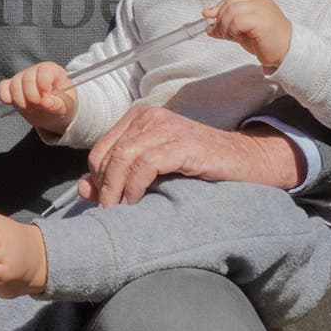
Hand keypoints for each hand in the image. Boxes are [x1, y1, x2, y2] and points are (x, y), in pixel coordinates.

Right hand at [0, 61, 76, 134]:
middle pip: (27, 79)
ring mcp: (22, 77)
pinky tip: (13, 104)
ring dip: (21, 102)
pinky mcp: (11, 86)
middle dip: (32, 98)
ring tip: (31, 109)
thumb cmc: (62, 105)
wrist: (53, 112)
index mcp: (53, 70)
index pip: (43, 71)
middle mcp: (35, 70)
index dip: (43, 86)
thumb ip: (57, 105)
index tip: (46, 99)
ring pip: (14, 85)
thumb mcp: (66, 107)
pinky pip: (2, 87)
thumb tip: (46, 102)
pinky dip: (5, 97)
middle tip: (39, 107)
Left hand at [79, 104, 306, 206]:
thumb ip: (118, 176)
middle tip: (109, 214)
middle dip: (104, 189)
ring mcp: (166, 127)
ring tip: (121, 213)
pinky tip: (137, 203)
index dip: (98, 180)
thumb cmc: (199, 166)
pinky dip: (135, 187)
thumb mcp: (153, 169)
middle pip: (108, 156)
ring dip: (116, 191)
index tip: (104, 204)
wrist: (247, 160)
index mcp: (138, 118)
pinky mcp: (182, 143)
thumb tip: (84, 188)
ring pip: (122, 159)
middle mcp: (149, 117)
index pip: (100, 151)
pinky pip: (145, 164)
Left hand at [205, 0, 292, 69]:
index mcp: (257, 1)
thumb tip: (209, 27)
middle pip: (230, 4)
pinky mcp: (262, 21)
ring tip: (232, 36)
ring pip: (232, 11)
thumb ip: (228, 26)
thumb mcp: (242, 32)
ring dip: (226, 26)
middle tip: (222, 33)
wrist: (287, 52)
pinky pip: (238, 21)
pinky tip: (239, 37)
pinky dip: (233, 30)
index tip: (209, 18)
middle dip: (220, 20)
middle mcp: (260, 2)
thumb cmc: (267, 42)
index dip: (218, 8)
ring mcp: (262, 10)